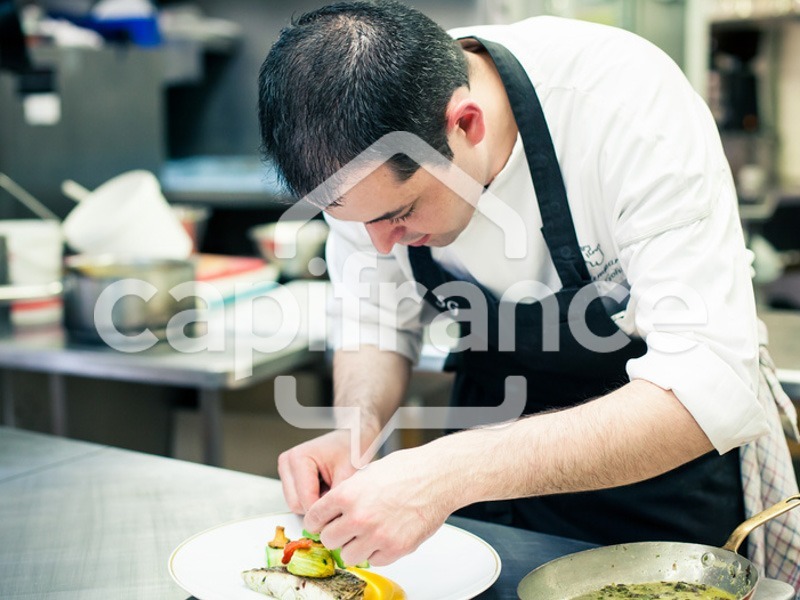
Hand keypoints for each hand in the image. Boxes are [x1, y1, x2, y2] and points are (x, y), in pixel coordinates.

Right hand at [277, 430, 357, 513]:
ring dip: (315, 504)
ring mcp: (286, 470)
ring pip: (295, 504)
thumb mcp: (349, 474)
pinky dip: (313, 499)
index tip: (338, 514)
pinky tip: (326, 488)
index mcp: (298, 458)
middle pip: (295, 504)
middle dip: (317, 508)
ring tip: (332, 489)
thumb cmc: (352, 448)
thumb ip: (337, 499)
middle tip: (338, 498)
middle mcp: (287, 463)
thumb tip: (330, 522)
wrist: (354, 436)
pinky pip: (298, 499)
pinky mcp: (290, 477)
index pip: (304, 499)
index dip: (322, 512)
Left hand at [303, 444, 456, 565]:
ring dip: (354, 547)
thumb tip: (333, 508)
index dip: (317, 521)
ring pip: (348, 556)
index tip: (321, 523)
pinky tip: (384, 536)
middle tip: (344, 529)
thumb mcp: (367, 473)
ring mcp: (377, 535)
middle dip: (335, 534)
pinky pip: (374, 561)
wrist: (437, 477)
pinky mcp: (395, 548)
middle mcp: (359, 517)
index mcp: (347, 494)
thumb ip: (347, 493)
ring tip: (366, 534)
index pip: (315, 517)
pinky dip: (376, 552)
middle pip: (328, 539)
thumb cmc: (407, 470)